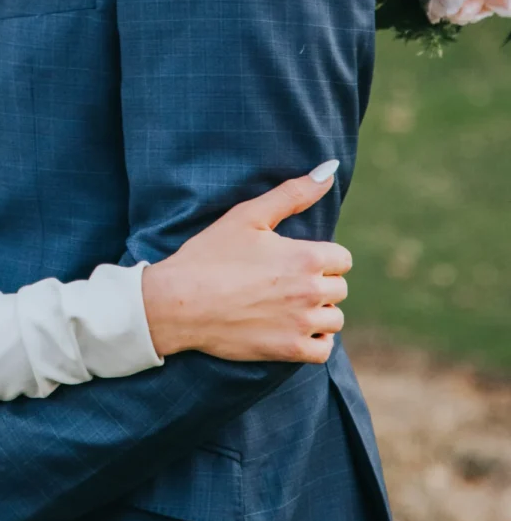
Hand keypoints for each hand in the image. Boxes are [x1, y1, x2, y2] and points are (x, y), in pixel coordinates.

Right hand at [142, 164, 350, 363]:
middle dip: (319, 283)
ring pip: (335, 320)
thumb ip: (292, 193)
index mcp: (306, 257)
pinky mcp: (288, 351)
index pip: (342, 259)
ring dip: (319, 313)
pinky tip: (294, 329)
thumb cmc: (210, 255)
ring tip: (290, 306)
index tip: (296, 259)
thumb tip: (329, 170)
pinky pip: (323, 351)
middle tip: (286, 281)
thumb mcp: (248, 215)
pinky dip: (315, 341)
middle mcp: (311, 292)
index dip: (320, 256)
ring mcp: (301, 324)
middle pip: (340, 289)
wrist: (179, 302)